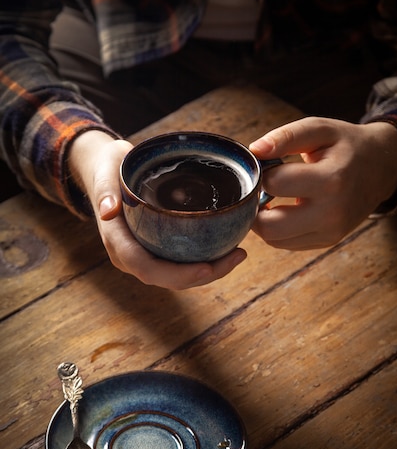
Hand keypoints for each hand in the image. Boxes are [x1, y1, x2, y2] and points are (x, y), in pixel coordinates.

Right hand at [68, 131, 245, 288]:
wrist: (105, 169)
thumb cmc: (108, 169)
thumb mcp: (104, 172)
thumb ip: (105, 190)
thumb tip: (108, 211)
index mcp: (117, 243)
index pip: (147, 268)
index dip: (177, 274)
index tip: (207, 268)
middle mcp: (130, 256)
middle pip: (168, 279)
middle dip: (203, 276)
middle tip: (237, 257)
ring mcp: (144, 254)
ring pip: (177, 276)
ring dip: (210, 272)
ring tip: (239, 254)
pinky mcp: (156, 248)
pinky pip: (180, 263)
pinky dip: (205, 261)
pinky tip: (228, 248)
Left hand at [249, 117, 396, 249]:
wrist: (381, 167)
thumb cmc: (346, 145)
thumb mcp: (320, 129)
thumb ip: (286, 137)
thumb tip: (254, 150)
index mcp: (331, 179)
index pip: (275, 184)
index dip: (261, 173)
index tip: (265, 165)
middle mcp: (332, 213)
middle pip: (270, 226)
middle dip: (254, 207)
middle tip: (258, 189)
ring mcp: (330, 231)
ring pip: (274, 240)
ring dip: (263, 220)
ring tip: (270, 198)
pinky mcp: (327, 241)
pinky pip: (286, 244)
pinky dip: (277, 229)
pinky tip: (283, 209)